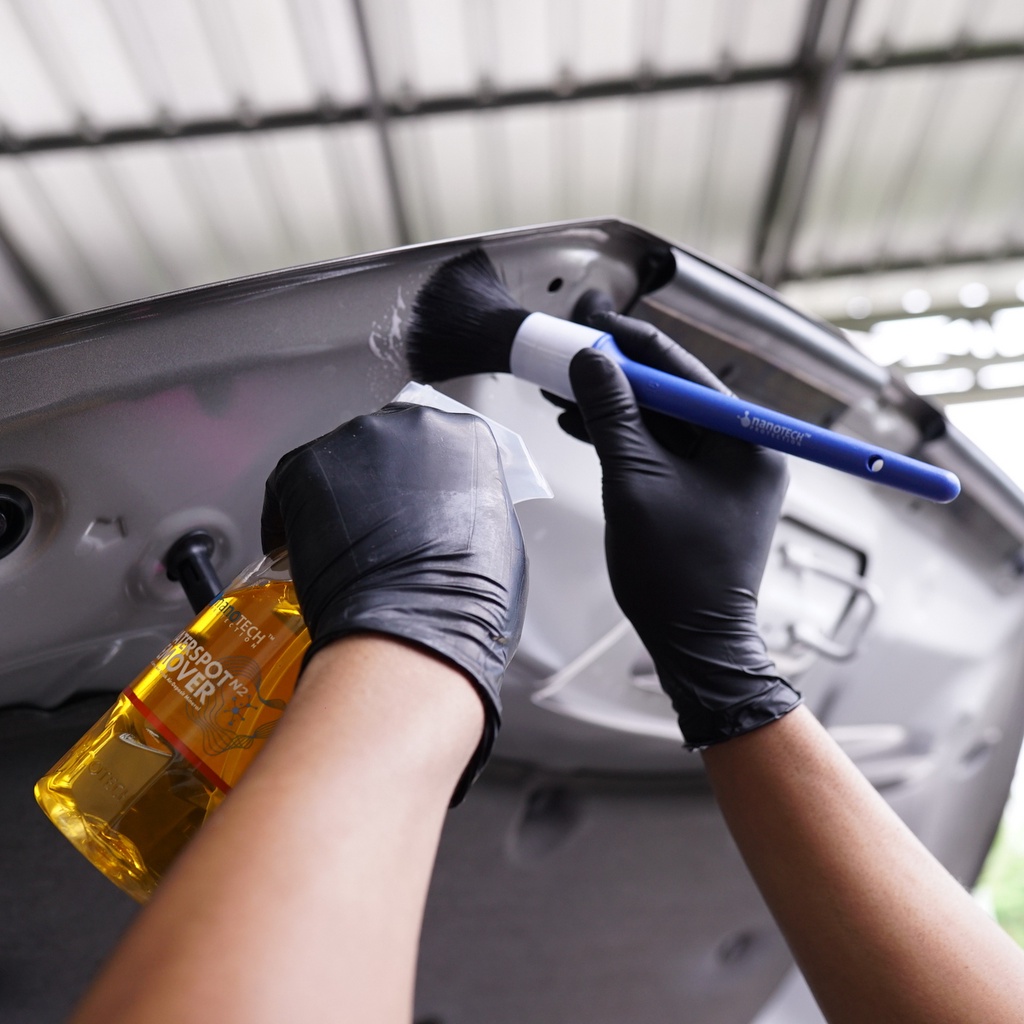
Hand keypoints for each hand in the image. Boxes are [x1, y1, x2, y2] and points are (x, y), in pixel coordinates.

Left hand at [261, 402, 528, 797]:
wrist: (411, 632)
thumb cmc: (463, 602)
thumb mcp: (496, 541)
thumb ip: (471, 508)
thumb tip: (450, 516)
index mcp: (465, 437)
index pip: (440, 444)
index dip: (423, 481)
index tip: (414, 505)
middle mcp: (410, 426)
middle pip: (386, 446)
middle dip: (378, 485)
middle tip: (376, 531)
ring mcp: (354, 443)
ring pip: (340, 462)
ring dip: (339, 497)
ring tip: (338, 547)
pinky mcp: (302, 467)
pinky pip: (290, 485)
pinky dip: (292, 515)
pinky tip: (302, 550)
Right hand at [567, 312, 800, 747]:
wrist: (695, 644)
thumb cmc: (674, 572)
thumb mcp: (634, 483)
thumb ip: (612, 415)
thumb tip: (589, 358)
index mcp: (746, 440)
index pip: (684, 372)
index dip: (632, 345)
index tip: (591, 324)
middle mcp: (746, 448)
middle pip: (674, 394)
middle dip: (617, 377)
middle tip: (567, 359)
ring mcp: (727, 472)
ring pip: (665, 422)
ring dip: (615, 409)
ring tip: (562, 394)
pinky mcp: (707, 492)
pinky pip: (665, 451)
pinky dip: (626, 439)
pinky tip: (583, 427)